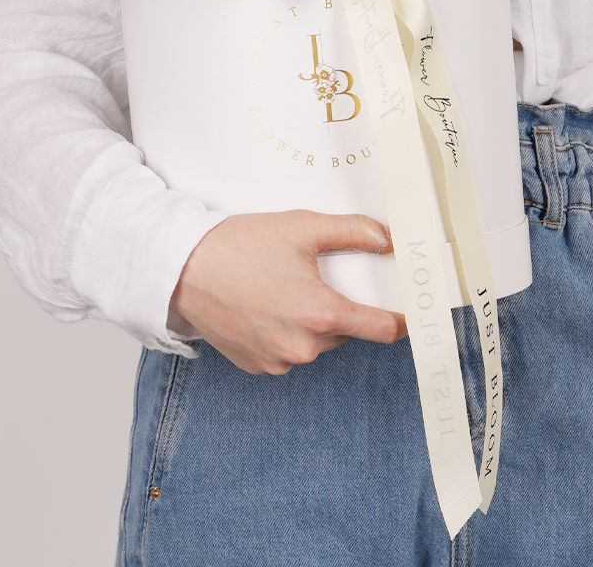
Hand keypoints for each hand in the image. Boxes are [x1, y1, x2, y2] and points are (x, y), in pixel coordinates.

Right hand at [169, 211, 406, 374]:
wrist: (183, 269)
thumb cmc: (239, 246)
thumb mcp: (302, 227)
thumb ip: (352, 231)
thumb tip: (386, 239)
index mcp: (321, 313)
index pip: (381, 329)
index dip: (399, 321)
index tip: (409, 317)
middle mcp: (303, 346)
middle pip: (344, 331)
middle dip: (337, 307)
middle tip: (314, 277)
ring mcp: (278, 361)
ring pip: (314, 343)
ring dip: (309, 322)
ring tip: (280, 287)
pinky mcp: (257, 366)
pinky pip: (286, 352)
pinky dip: (283, 333)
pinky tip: (264, 306)